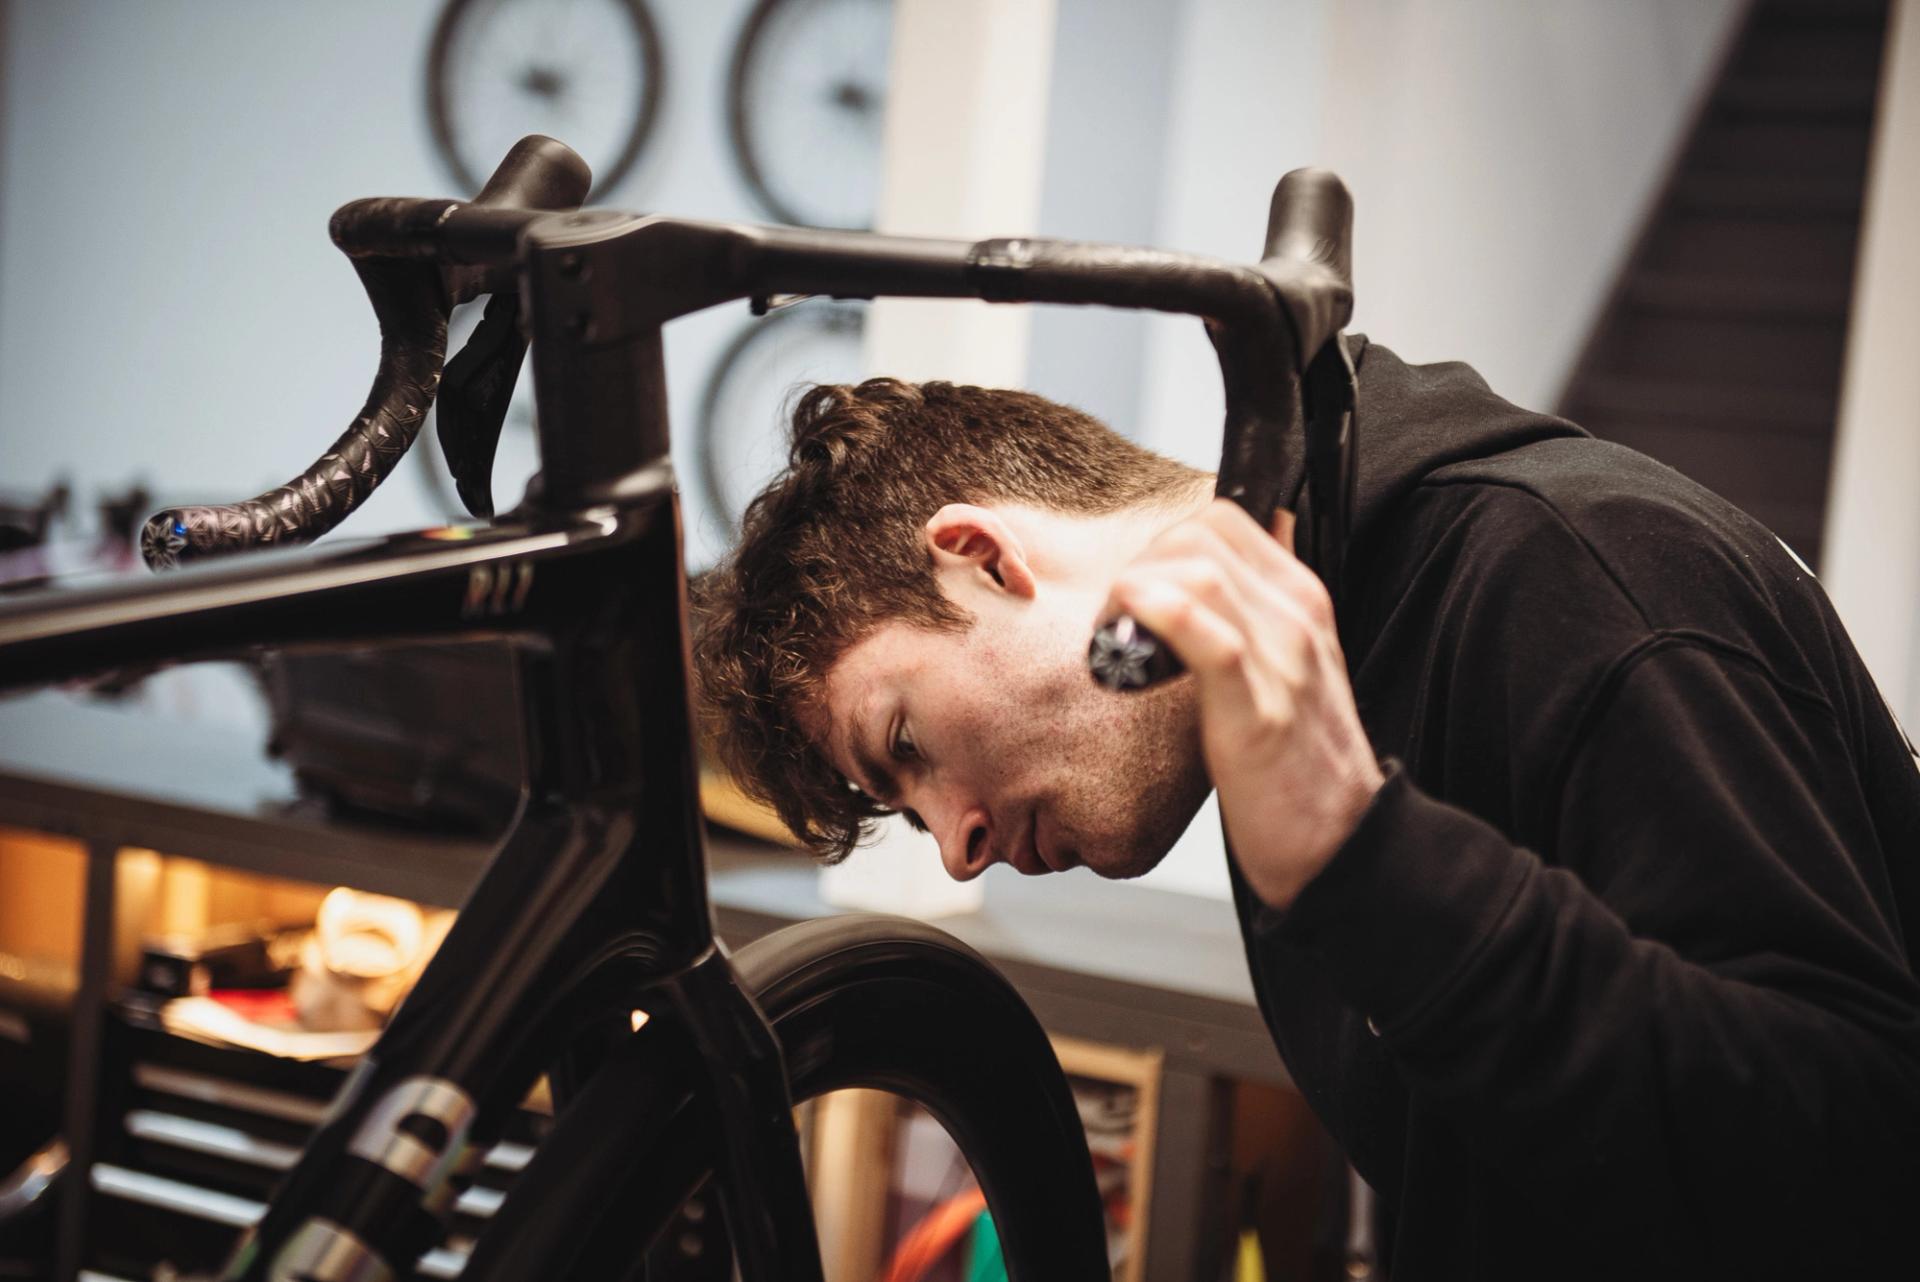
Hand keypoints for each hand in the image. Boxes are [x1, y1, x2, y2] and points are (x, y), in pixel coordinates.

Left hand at [1106, 500, 1382, 907]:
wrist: (1342, 842)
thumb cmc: (1294, 766)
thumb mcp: (1279, 673)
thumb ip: (1245, 623)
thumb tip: (1195, 585)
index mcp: (1301, 602)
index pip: (1222, 521)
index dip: (1161, 547)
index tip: (1136, 597)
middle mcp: (1297, 619)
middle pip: (1201, 537)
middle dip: (1140, 565)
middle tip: (1116, 626)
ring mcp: (1285, 662)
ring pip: (1201, 575)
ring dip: (1135, 595)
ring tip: (1115, 646)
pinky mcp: (1262, 713)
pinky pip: (1212, 642)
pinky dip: (1162, 621)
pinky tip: (1128, 641)